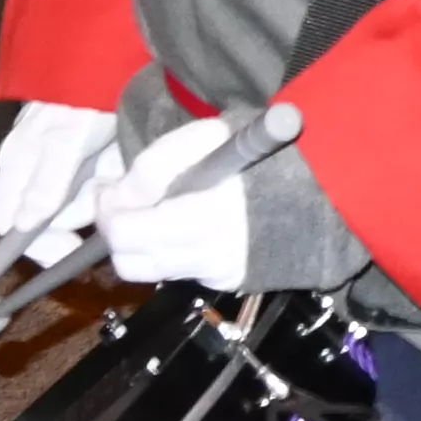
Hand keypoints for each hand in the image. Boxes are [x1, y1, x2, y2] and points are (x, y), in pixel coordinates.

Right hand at [0, 99, 124, 254]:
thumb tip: (22, 226)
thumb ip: (46, 182)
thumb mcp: (66, 139)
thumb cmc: (81, 97)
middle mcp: (31, 171)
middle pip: (54, 217)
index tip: (70, 251)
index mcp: (16, 169)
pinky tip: (119, 153)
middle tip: (106, 179)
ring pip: (82, 200)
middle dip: (84, 205)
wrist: (109, 56)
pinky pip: (99, 182)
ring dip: (101, 186)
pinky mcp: (83, 157)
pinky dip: (112, 174)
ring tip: (114, 156)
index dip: (39, 245)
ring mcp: (58, 164)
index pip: (12, 227)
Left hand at [95, 114, 252, 291]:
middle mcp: (207, 254)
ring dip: (135, 244)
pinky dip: (164, 252)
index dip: (106, 209)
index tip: (108, 188)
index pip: (124, 232)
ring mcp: (214, 272)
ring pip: (145, 271)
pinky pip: (173, 273)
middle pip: (126, 259)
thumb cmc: (255, 157)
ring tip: (147, 214)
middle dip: (115, 229)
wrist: (314, 191)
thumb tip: (115, 197)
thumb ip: (154, 166)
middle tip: (121, 202)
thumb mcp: (205, 138)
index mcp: (203, 216)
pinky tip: (178, 226)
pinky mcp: (222, 281)